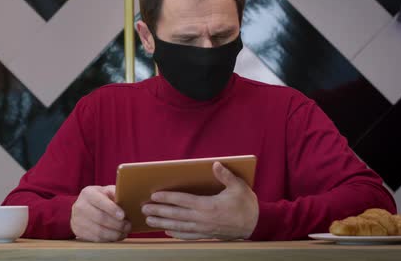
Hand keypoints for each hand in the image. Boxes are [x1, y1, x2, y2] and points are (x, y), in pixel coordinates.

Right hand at [71, 185, 131, 241]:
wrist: (82, 207)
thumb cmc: (99, 198)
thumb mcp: (106, 191)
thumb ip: (115, 193)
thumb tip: (128, 198)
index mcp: (88, 193)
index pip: (100, 201)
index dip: (112, 209)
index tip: (123, 216)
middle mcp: (80, 206)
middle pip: (101, 218)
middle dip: (117, 224)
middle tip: (128, 226)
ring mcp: (77, 220)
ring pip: (99, 231)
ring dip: (115, 234)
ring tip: (124, 232)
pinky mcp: (78, 231)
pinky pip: (96, 238)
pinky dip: (109, 239)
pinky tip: (116, 236)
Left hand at [142, 162, 258, 239]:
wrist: (256, 225)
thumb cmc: (246, 204)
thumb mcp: (238, 186)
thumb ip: (225, 175)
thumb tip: (215, 164)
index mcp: (208, 205)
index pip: (182, 200)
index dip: (167, 197)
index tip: (154, 195)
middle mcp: (203, 218)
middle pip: (176, 214)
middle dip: (159, 211)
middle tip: (144, 208)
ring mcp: (204, 228)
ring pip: (179, 226)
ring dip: (162, 223)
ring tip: (149, 220)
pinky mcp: (207, 234)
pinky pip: (188, 235)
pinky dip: (176, 234)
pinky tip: (167, 232)